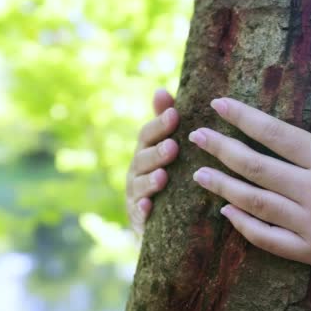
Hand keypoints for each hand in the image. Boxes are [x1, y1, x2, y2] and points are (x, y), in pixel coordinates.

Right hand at [126, 89, 179, 232]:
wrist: (163, 221)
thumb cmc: (168, 177)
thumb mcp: (167, 150)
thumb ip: (164, 123)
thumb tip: (161, 90)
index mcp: (145, 152)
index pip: (148, 135)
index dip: (159, 124)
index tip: (175, 114)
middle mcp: (137, 171)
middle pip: (143, 159)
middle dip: (157, 153)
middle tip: (173, 146)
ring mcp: (135, 195)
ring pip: (139, 186)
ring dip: (150, 181)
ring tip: (162, 177)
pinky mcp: (139, 219)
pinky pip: (138, 215)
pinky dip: (142, 211)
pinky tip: (149, 207)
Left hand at [189, 71, 310, 286]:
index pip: (276, 134)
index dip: (243, 117)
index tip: (217, 105)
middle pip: (256, 167)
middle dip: (221, 149)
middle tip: (195, 137)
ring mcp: (310, 225)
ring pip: (255, 203)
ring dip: (223, 187)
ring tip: (198, 174)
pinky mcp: (310, 251)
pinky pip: (268, 240)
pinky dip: (244, 227)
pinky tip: (225, 213)